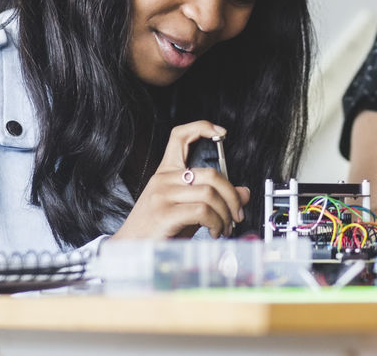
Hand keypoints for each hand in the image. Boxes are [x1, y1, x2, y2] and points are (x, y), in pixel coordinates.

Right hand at [112, 121, 248, 239]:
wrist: (132, 249)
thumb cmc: (159, 229)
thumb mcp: (189, 209)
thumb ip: (215, 199)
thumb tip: (244, 193)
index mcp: (166, 172)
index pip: (179, 136)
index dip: (201, 128)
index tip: (221, 133)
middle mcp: (163, 179)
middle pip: (210, 173)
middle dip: (232, 196)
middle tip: (237, 213)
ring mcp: (163, 195)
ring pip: (210, 193)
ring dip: (225, 214)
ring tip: (224, 228)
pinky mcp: (165, 213)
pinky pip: (203, 211)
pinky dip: (216, 223)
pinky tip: (214, 232)